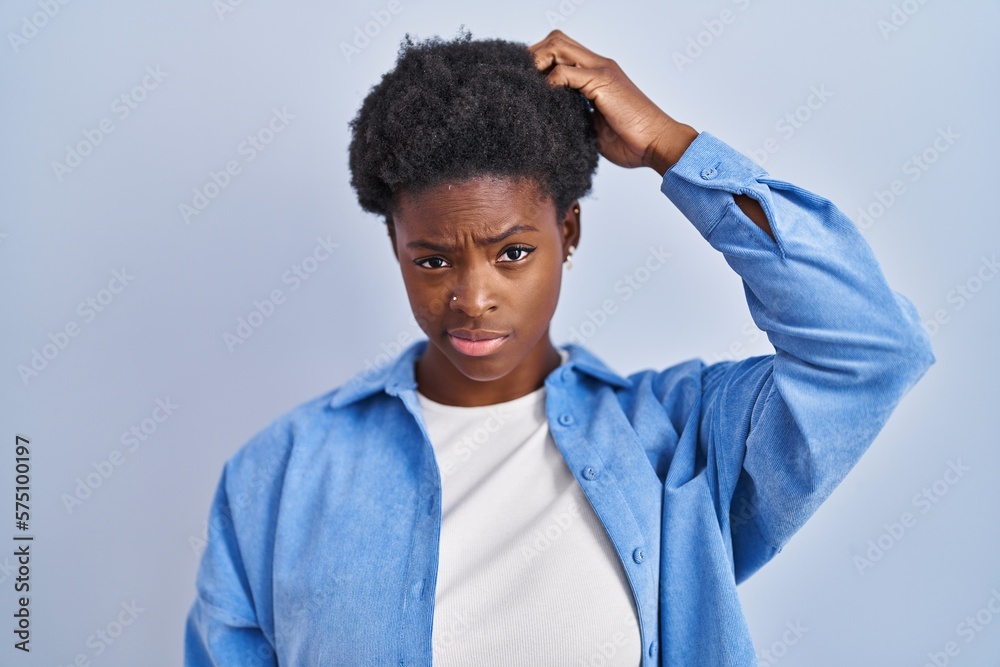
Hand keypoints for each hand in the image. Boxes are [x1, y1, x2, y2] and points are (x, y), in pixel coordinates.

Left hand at [529, 31, 771, 236]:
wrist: (657, 145)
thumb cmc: (632, 141)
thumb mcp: (593, 126)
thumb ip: (575, 115)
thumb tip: (552, 121)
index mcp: (597, 74)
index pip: (561, 51)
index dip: (539, 61)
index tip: (525, 83)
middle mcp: (599, 65)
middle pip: (556, 40)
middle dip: (533, 56)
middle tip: (521, 82)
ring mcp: (601, 71)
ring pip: (558, 46)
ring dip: (538, 63)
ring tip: (528, 86)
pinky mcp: (602, 83)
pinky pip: (565, 73)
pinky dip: (550, 83)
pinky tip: (544, 100)